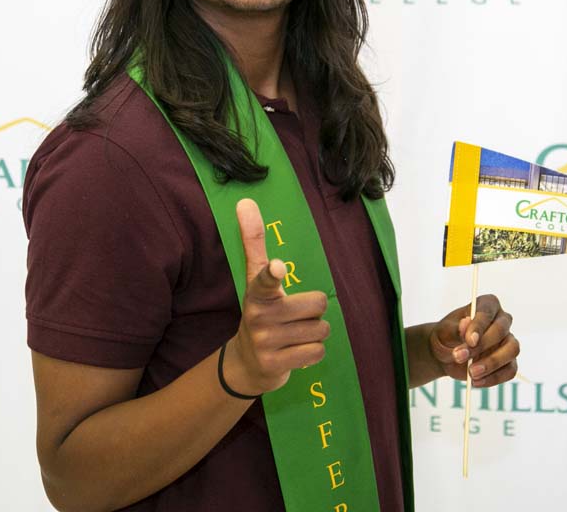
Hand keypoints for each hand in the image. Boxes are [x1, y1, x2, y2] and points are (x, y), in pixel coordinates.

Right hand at [221, 199, 330, 396]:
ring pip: (320, 330)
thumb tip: (245, 201)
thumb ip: (254, 242)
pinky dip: (312, 353)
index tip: (277, 268)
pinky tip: (295, 352)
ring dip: (314, 334)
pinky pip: (317, 352)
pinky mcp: (275, 364)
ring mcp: (266, 342)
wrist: (246, 363)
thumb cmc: (261, 312)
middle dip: (314, 313)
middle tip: (294, 318)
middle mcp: (259, 316)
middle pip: (318, 306)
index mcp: (257, 292)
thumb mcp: (256, 279)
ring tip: (293, 335)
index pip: (264, 278)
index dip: (272, 273)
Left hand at [427, 295, 519, 387]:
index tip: (469, 340)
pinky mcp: (509, 361)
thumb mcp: (445, 331)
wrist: (446, 354)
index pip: (487, 312)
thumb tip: (466, 323)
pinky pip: (510, 370)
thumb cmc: (446, 336)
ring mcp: (508, 341)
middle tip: (460, 357)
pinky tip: (476, 382)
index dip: (479, 326)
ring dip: (492, 363)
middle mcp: (502, 321)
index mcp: (487, 305)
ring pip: (512, 350)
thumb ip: (456, 328)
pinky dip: (494, 378)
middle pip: (501, 331)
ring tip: (471, 373)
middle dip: (482, 346)